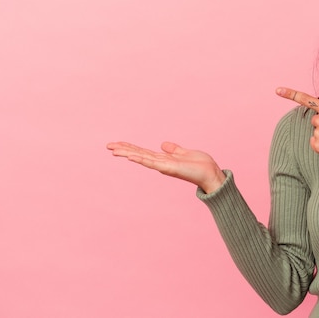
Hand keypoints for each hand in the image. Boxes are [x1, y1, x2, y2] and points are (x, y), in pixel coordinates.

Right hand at [106, 141, 225, 192]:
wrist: (210, 174)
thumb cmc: (200, 165)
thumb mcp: (185, 153)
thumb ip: (174, 149)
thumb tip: (163, 144)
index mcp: (164, 159)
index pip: (143, 152)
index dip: (130, 147)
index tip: (117, 143)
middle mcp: (161, 163)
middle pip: (138, 154)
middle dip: (124, 150)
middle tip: (108, 145)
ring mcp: (163, 166)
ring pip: (141, 157)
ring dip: (127, 153)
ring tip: (113, 149)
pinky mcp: (168, 168)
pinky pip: (152, 162)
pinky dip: (141, 158)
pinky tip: (130, 156)